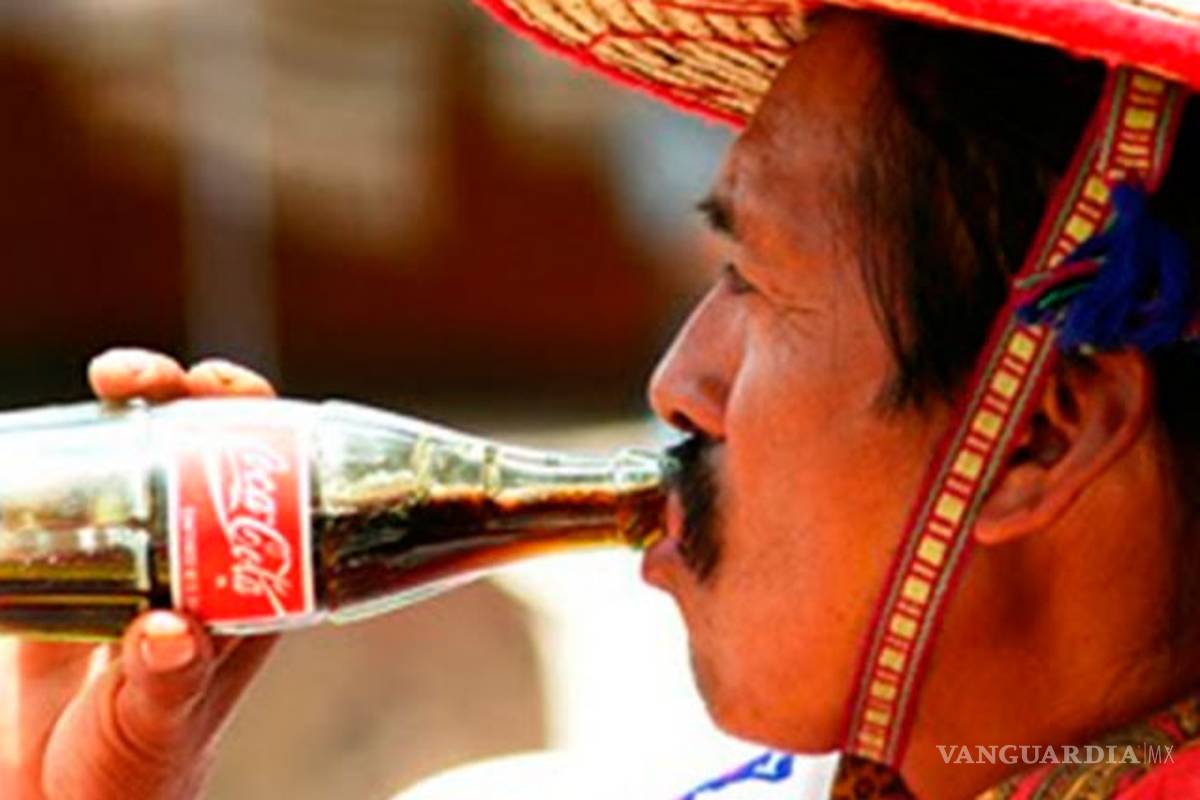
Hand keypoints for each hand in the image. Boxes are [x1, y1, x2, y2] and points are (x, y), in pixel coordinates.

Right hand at [0, 349, 279, 799]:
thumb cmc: (126, 782)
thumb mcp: (152, 731)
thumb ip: (165, 685)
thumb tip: (170, 628)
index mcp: (246, 589)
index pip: (271, 488)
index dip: (260, 428)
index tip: (228, 391)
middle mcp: (200, 560)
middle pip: (209, 454)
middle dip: (190, 399)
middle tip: (146, 378)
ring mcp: (136, 557)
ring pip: (143, 460)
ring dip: (131, 410)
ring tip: (112, 380)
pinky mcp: (73, 570)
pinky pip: (75, 499)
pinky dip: (60, 458)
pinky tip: (40, 432)